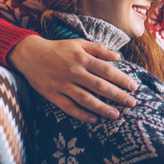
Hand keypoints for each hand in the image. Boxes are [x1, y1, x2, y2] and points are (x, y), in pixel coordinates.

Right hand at [8, 35, 136, 122]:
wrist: (29, 53)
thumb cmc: (58, 48)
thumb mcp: (79, 44)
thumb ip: (99, 49)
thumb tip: (118, 57)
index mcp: (81, 58)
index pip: (106, 70)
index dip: (121, 79)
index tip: (134, 87)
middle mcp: (73, 71)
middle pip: (99, 86)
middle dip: (117, 95)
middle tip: (131, 103)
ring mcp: (62, 84)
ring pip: (85, 99)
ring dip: (102, 108)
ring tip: (116, 115)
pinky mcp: (52, 94)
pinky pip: (68, 107)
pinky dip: (81, 114)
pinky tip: (93, 120)